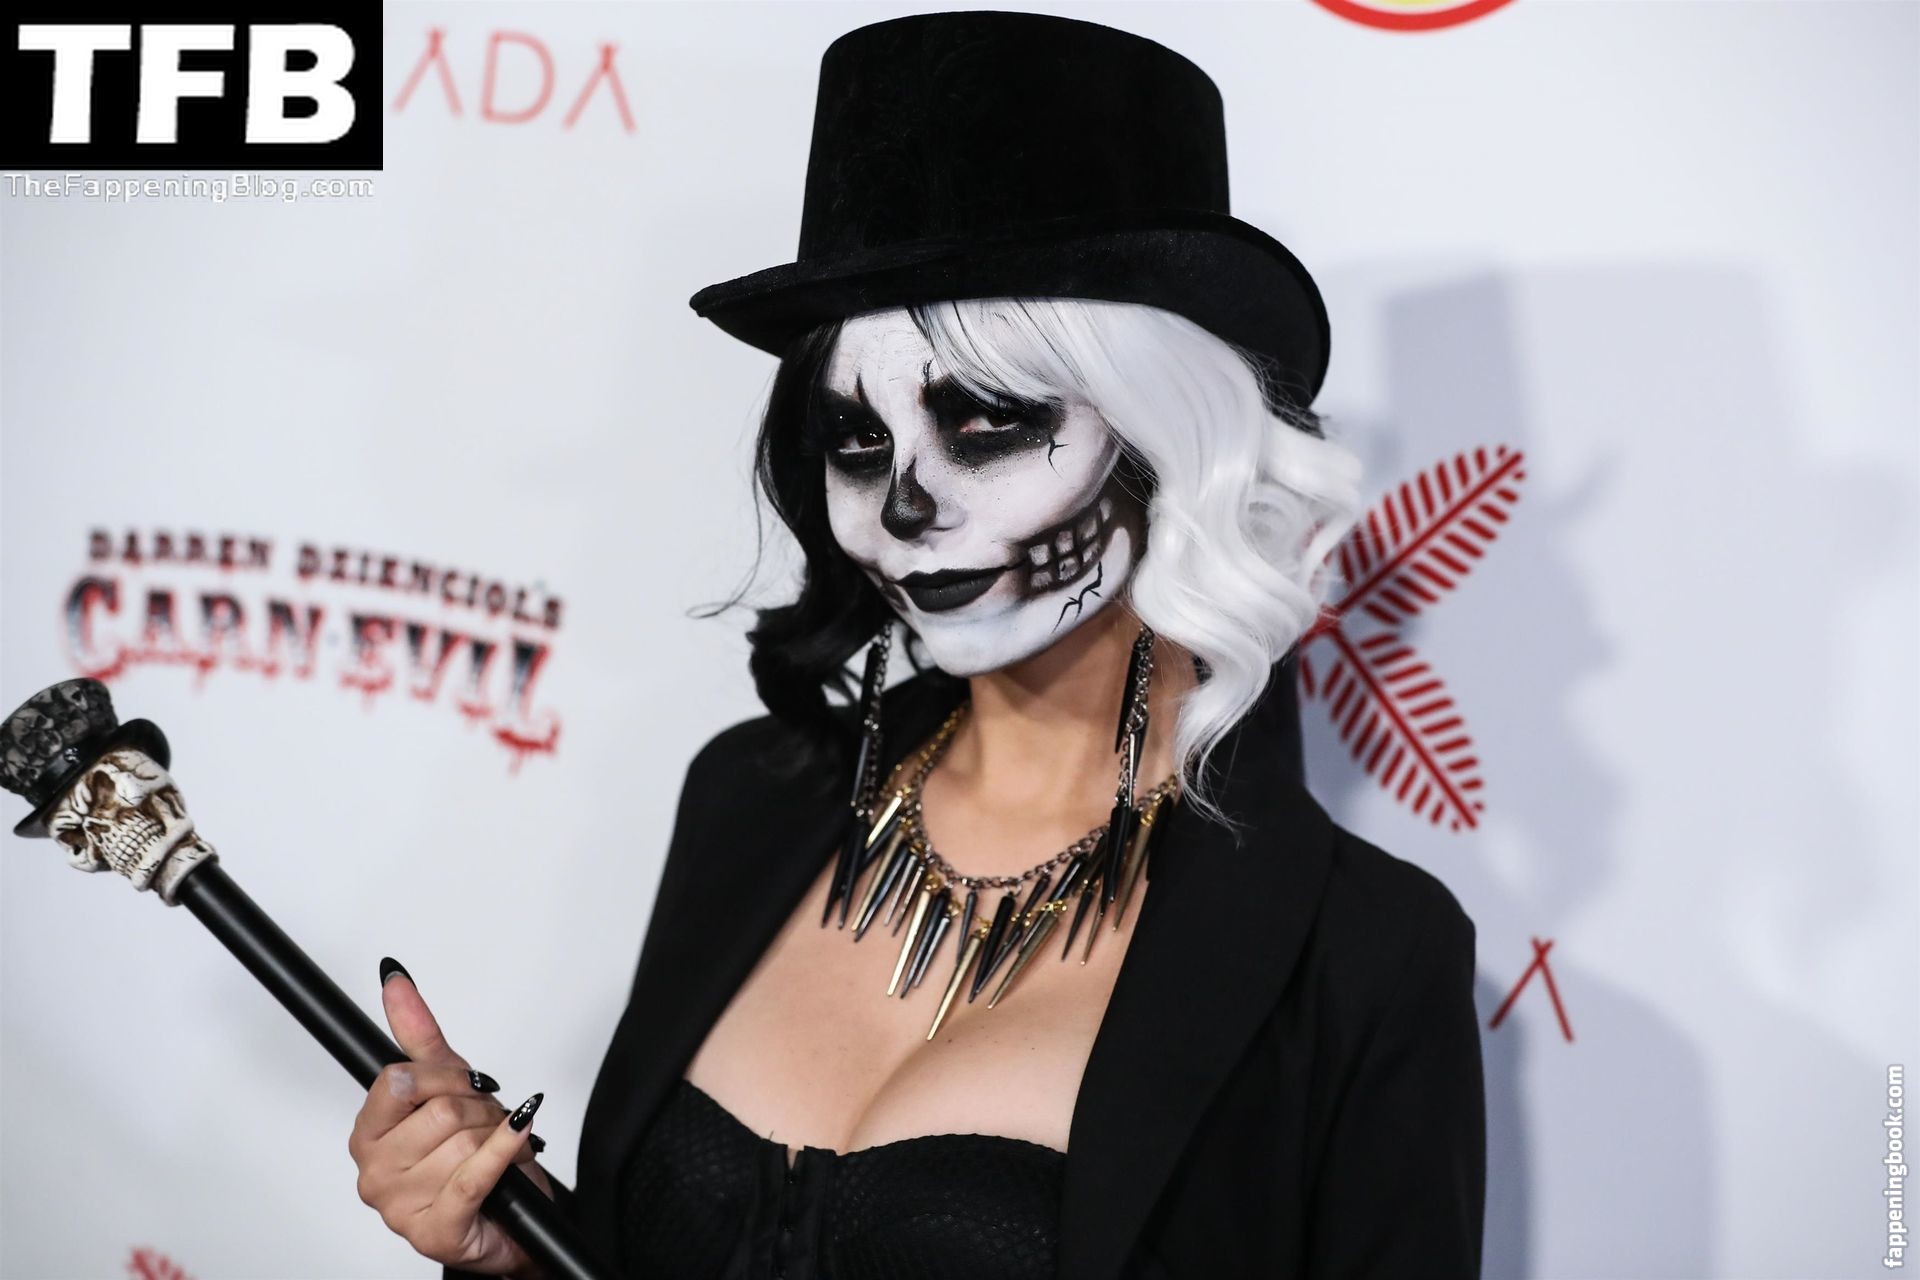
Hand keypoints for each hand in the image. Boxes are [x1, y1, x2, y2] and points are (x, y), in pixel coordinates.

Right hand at [347, 958, 553, 1274]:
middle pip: (439, 1109)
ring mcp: (400, 1208)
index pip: (398, 1082)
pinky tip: (520, 1138)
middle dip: (481, 1110)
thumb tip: (395, 980)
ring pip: (462, 1139)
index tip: (466, 1084)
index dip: (445, 1077)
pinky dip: (505, 1149)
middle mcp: (374, 1173)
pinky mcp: (436, 1232)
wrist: (508, 1220)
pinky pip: (474, 1174)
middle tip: (489, 1123)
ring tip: (499, 1149)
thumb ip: (419, 1034)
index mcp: (368, 1134)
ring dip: (498, 1137)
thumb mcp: (449, 1087)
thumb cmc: (474, 1157)